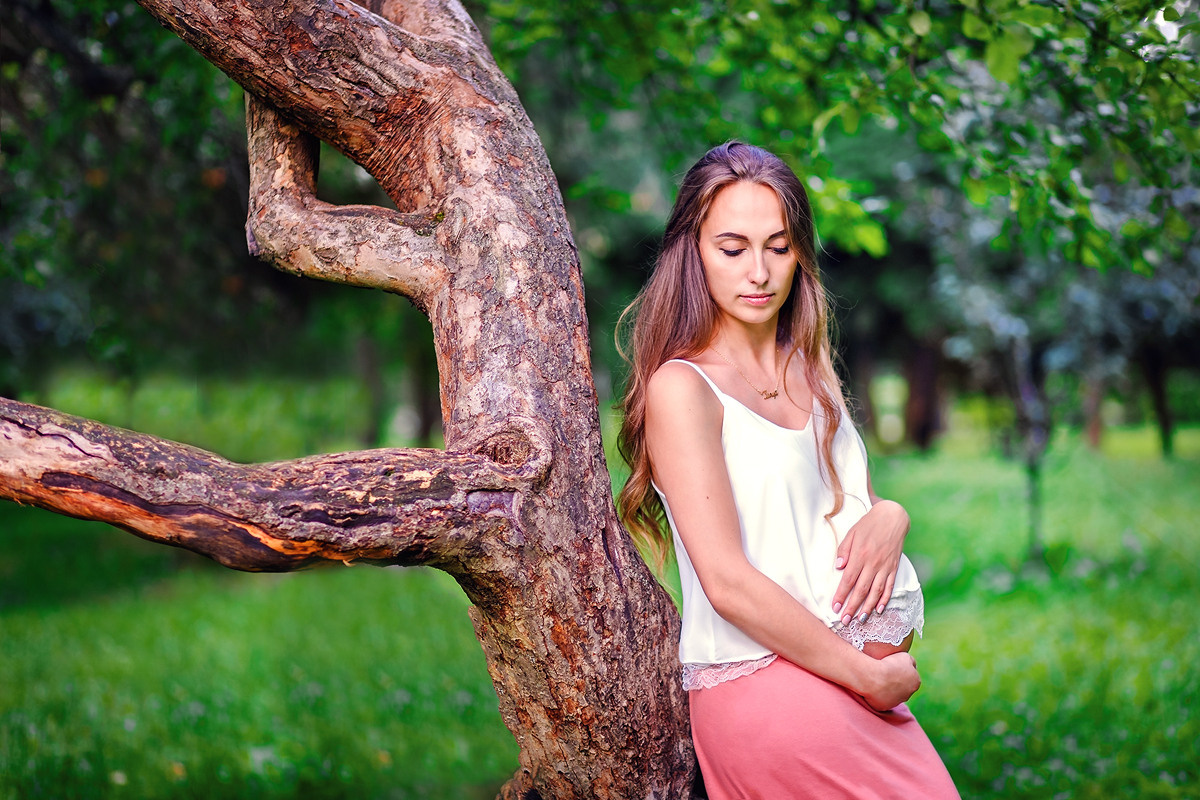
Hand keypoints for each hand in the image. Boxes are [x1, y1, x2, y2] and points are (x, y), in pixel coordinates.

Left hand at [832, 500, 908, 624]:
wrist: (892, 517)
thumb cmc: (868, 525)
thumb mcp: (851, 533)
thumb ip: (844, 550)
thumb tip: (838, 568)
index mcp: (860, 555)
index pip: (848, 580)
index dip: (841, 595)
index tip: (834, 607)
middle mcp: (873, 563)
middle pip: (861, 590)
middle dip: (852, 607)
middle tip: (845, 621)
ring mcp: (885, 566)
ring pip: (876, 591)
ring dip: (868, 607)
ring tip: (860, 619)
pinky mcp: (894, 567)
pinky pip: (889, 586)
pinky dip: (884, 599)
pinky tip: (879, 609)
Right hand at [861, 651, 920, 710]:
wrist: (874, 677)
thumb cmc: (889, 664)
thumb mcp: (905, 656)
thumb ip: (911, 662)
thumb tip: (911, 666)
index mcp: (915, 683)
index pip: (910, 677)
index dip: (901, 672)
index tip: (892, 668)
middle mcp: (908, 695)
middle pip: (902, 688)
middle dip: (895, 683)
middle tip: (885, 674)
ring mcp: (895, 702)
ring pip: (891, 695)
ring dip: (886, 689)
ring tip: (877, 679)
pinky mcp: (883, 707)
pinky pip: (880, 700)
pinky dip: (876, 695)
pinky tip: (872, 687)